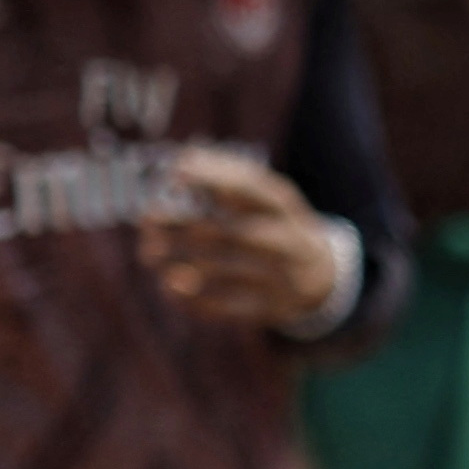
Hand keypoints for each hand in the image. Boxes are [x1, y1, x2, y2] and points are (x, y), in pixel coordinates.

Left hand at [142, 144, 351, 329]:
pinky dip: (194, 299)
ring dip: (180, 261)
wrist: (322, 277)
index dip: (211, 178)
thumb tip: (183, 158)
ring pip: (224, 271)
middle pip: (229, 231)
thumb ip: (229, 175)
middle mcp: (286, 241)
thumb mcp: (266, 195)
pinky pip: (227, 307)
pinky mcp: (270, 309)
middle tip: (147, 220)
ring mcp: (280, 278)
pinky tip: (168, 286)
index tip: (173, 175)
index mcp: (284, 206)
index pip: (249, 188)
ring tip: (148, 254)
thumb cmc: (276, 224)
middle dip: (182, 225)